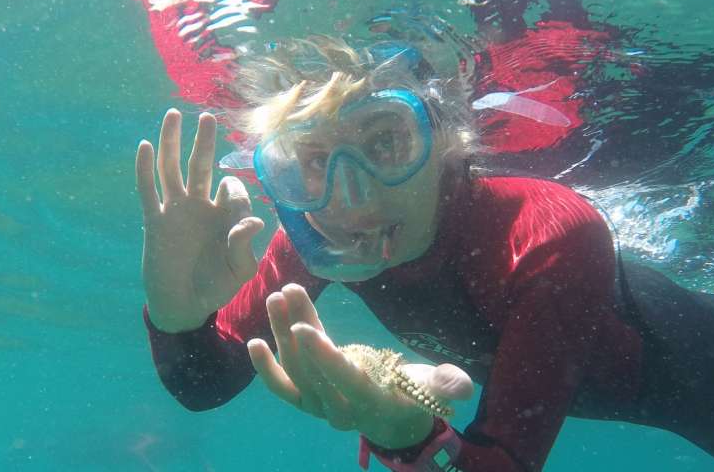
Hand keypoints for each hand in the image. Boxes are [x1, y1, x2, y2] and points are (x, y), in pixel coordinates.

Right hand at [136, 109, 265, 332]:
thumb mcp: (239, 272)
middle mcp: (200, 207)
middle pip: (201, 166)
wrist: (183, 306)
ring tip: (174, 114)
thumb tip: (253, 221)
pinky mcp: (154, 222)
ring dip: (173, 142)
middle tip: (208, 117)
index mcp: (224, 215)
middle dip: (205, 142)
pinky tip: (146, 145)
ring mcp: (175, 212)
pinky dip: (145, 168)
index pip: (232, 190)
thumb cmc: (216, 288)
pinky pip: (148, 190)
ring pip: (172, 169)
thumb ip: (245, 246)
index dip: (237, 196)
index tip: (241, 222)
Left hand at [247, 284, 474, 448]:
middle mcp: (341, 409)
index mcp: (372, 401)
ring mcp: (320, 407)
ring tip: (277, 296)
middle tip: (286, 292)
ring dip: (281, 333)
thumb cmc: (412, 395)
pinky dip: (265, 369)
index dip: (323, 355)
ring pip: (295, 371)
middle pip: (312, 369)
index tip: (303, 326)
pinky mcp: (307, 402)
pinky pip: (282, 389)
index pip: (343, 378)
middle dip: (296, 330)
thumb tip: (461, 386)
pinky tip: (252, 342)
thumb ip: (446, 383)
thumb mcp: (433, 388)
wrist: (393, 422)